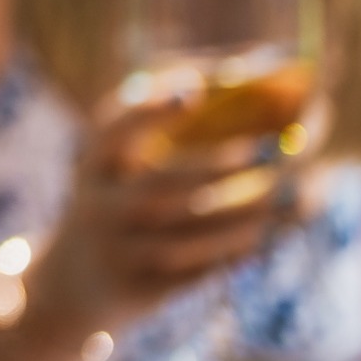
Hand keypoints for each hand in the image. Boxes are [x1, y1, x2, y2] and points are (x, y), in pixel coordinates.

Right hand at [20, 82, 318, 350]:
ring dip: (240, 219)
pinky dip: (234, 256)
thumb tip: (253, 70)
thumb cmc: (119, 200)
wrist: (74, 281)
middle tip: (269, 151)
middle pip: (161, 188)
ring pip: (185, 238)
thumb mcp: (121, 162)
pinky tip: (269, 238)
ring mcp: (117, 251)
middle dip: (218, 168)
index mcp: (94, 162)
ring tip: (286, 198)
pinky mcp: (138, 290)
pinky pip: (194, 275)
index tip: (193, 93)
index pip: (115, 129)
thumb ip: (172, 118)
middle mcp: (98, 204)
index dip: (151, 111)